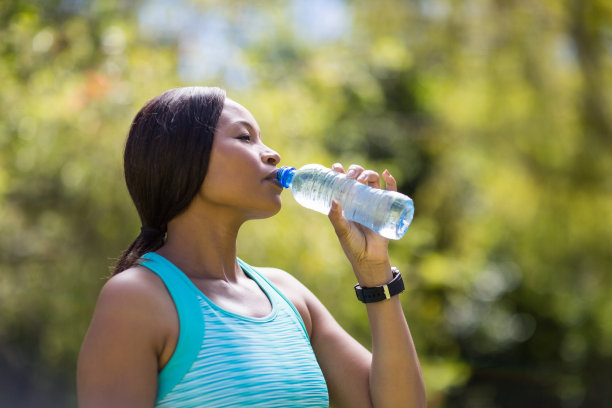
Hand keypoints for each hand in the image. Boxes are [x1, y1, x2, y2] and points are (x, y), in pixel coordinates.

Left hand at [327, 163, 395, 284]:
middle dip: (355, 171)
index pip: (343, 182)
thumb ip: (336, 217)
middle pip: (358, 177)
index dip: (339, 172)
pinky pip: (391, 190)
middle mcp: (359, 199)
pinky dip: (390, 180)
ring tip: (363, 178)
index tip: (336, 168)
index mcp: (346, 202)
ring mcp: (374, 202)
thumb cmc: (353, 245)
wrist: (369, 258)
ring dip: (368, 173)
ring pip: (373, 180)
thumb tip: (333, 200)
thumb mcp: (342, 230)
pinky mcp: (387, 207)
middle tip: (350, 177)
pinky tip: (386, 174)